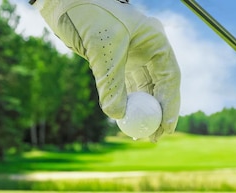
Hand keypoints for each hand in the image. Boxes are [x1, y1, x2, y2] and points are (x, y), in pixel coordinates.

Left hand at [37, 0, 180, 141]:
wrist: (65, 1)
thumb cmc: (88, 16)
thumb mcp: (101, 50)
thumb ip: (111, 83)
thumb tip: (117, 116)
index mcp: (155, 40)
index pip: (170, 78)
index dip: (170, 106)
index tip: (164, 128)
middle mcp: (148, 48)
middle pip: (160, 86)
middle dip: (159, 113)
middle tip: (154, 137)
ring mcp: (134, 54)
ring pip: (144, 88)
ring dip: (142, 111)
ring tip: (138, 134)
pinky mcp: (117, 60)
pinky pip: (126, 86)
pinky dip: (126, 102)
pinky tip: (123, 119)